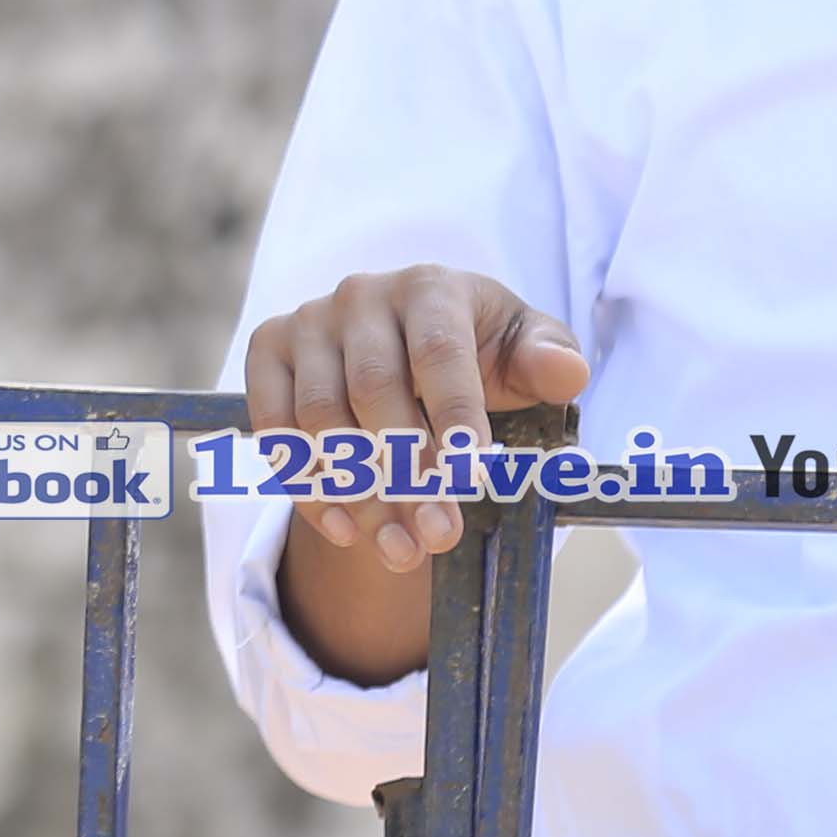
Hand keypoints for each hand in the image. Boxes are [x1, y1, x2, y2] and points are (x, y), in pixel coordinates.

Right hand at [242, 265, 589, 678]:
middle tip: (439, 535)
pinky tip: (348, 531)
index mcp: (430, 287)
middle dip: (407, 472)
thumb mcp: (525, 350)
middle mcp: (361, 295)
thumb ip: (548, 359)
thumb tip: (567, 373)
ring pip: (320, 418)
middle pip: (373, 390)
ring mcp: (308, 320)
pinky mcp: (268, 349)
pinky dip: (308, 486)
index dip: (453, 416)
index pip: (438, 353)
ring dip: (359, 493)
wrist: (408, 341)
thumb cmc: (479, 350)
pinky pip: (275, 428)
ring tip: (401, 549)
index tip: (470, 477)